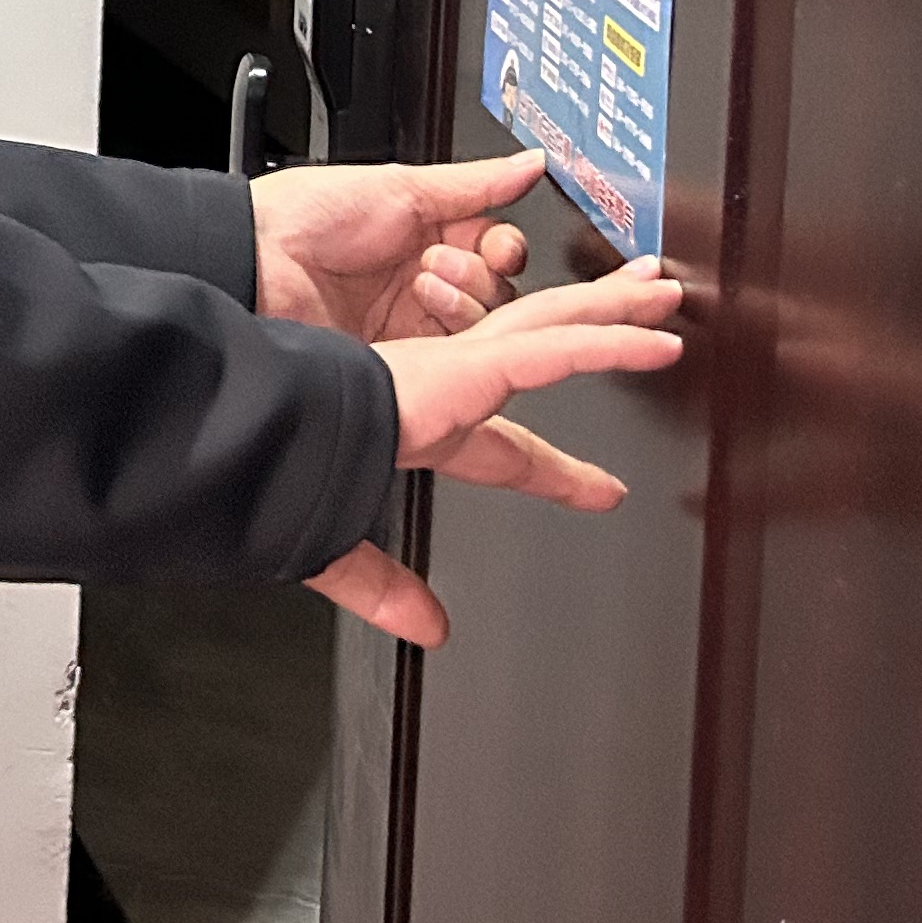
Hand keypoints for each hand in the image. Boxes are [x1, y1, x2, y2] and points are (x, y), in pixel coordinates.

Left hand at [253, 149, 539, 340]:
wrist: (256, 261)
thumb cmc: (308, 215)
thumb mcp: (402, 188)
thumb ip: (476, 183)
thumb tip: (530, 162)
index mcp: (428, 230)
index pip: (496, 248)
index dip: (503, 247)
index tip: (496, 243)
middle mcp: (424, 276)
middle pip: (498, 289)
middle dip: (478, 272)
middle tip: (438, 259)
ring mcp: (413, 320)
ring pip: (483, 324)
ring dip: (462, 299)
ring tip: (421, 282)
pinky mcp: (402, 357)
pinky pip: (454, 356)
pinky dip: (451, 336)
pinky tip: (425, 313)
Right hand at [303, 260, 687, 648]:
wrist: (255, 439)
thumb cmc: (277, 471)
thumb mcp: (336, 543)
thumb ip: (382, 587)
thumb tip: (428, 630)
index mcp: (418, 425)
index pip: (504, 449)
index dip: (555, 469)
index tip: (601, 489)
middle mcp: (442, 383)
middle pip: (538, 350)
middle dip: (595, 331)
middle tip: (647, 317)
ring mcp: (455, 366)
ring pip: (553, 327)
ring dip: (615, 312)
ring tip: (666, 293)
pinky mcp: (465, 365)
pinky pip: (553, 348)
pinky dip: (609, 344)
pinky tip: (654, 340)